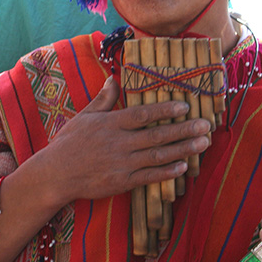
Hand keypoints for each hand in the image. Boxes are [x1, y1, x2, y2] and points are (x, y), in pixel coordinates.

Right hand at [37, 75, 211, 206]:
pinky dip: (167, 172)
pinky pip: (149, 176)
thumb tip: (114, 79)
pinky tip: (183, 167)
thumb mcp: (84, 117)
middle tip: (206, 125)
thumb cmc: (68, 143)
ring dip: (183, 149)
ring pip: (158, 155)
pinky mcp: (121, 182)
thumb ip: (103, 100)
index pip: (142, 115)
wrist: (56, 174)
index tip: (185, 106)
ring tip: (203, 143)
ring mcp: (121, 164)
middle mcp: (119, 143)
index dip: (165, 110)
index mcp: (110, 124)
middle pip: (157, 135)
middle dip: (184, 129)